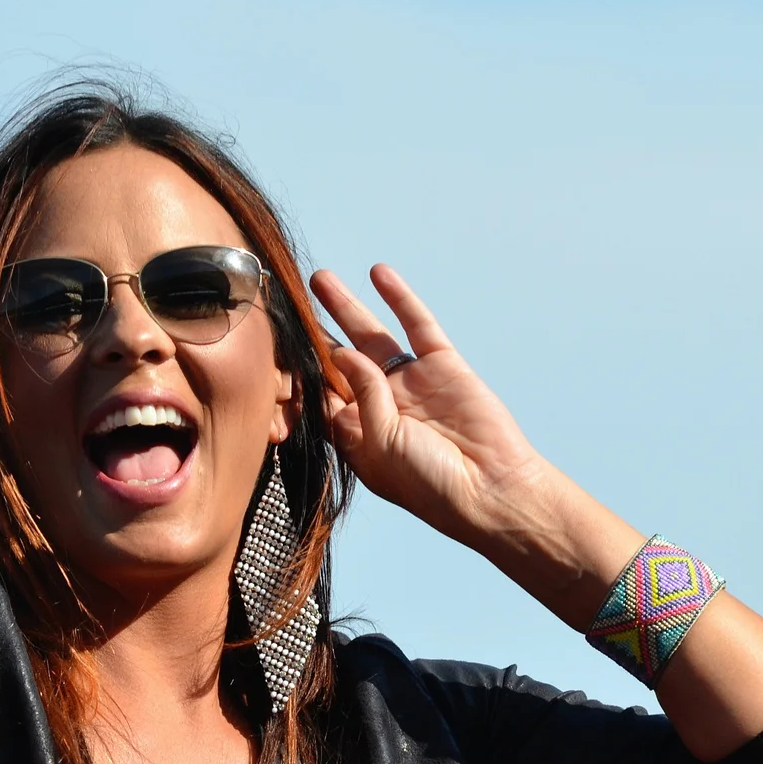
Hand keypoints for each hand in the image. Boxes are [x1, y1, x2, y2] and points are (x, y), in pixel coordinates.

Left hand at [310, 264, 552, 550]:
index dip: (298, 368)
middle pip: (339, 359)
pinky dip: (399, 298)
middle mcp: (382, 405)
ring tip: (320, 280)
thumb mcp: (380, 445)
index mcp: (359, 434)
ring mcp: (412, 382)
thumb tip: (344, 352)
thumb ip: (361, 396)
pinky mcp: (443, 366)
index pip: (320, 393)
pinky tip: (379, 274)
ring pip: (372, 336)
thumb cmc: (430, 484)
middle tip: (288, 300)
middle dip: (315, 330)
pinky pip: (416, 324)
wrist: (492, 489)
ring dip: (346, 307)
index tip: (270, 341)